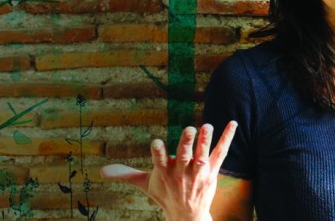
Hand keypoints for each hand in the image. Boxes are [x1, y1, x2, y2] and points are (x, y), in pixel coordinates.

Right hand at [101, 121, 237, 220]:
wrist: (187, 215)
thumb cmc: (164, 194)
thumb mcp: (145, 184)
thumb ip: (126, 173)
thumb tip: (101, 171)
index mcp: (164, 172)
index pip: (160, 160)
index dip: (159, 151)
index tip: (157, 142)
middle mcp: (182, 172)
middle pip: (184, 156)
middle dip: (186, 143)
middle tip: (189, 129)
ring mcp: (198, 172)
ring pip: (202, 154)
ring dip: (205, 140)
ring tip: (207, 125)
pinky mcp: (212, 171)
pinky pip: (220, 153)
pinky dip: (227, 138)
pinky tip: (232, 123)